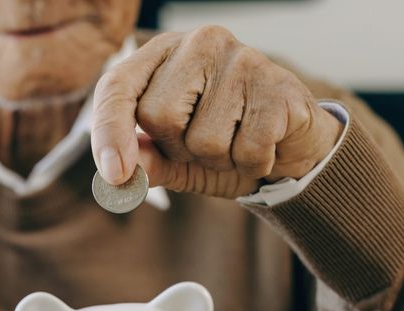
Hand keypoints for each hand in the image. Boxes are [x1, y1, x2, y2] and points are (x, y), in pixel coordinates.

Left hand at [91, 25, 342, 198]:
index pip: (118, 87)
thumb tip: (116, 171)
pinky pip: (247, 150)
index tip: (114, 174)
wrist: (294, 146)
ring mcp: (242, 59)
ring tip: (239, 143)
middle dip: (182, 149)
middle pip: (160, 117)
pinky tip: (266, 148)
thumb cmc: (228, 144)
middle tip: (209, 144)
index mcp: (164, 55)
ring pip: (205, 139)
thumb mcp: (179, 159)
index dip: (109, 131)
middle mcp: (200, 44)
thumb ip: (148, 161)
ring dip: (222, 161)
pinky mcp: (278, 86)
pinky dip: (254, 165)